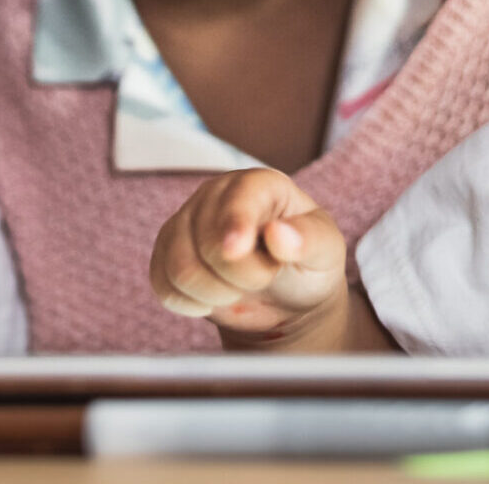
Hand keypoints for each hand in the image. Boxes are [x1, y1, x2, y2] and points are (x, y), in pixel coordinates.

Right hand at [149, 168, 349, 349]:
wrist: (286, 298)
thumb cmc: (308, 266)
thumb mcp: (326, 252)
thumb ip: (308, 239)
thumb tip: (279, 233)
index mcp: (259, 185)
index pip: (239, 198)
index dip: (235, 223)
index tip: (236, 250)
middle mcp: (216, 195)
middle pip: (206, 241)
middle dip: (240, 275)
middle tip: (265, 277)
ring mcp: (186, 221)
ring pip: (180, 266)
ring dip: (214, 293)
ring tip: (239, 289)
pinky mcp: (167, 251)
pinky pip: (161, 283)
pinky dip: (188, 302)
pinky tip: (212, 299)